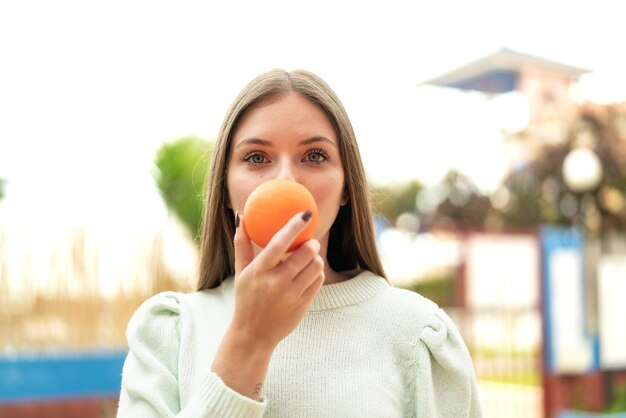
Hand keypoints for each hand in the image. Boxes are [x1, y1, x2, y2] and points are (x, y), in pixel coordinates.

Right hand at [230, 210, 324, 349]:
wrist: (253, 335)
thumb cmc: (246, 298)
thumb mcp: (240, 272)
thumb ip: (242, 244)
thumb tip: (241, 216)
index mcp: (259, 272)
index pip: (278, 243)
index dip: (294, 227)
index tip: (305, 214)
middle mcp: (276, 283)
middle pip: (305, 254)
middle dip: (312, 243)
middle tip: (310, 241)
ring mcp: (291, 295)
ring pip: (316, 266)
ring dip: (316, 258)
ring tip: (309, 257)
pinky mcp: (302, 305)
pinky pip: (318, 281)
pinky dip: (316, 273)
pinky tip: (308, 273)